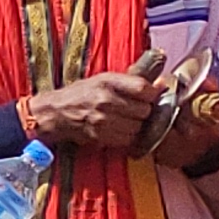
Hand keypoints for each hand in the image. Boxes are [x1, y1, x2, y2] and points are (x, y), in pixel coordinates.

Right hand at [22, 52, 165, 152]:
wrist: (57, 113)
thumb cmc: (82, 94)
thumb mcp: (104, 79)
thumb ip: (131, 81)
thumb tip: (161, 84)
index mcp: (108, 81)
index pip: (143, 88)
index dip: (152, 93)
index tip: (151, 96)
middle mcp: (106, 100)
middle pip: (144, 109)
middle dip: (145, 111)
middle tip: (137, 109)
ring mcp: (103, 120)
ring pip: (138, 127)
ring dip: (137, 125)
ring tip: (128, 120)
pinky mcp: (101, 136)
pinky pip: (128, 139)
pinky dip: (128, 137)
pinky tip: (121, 130)